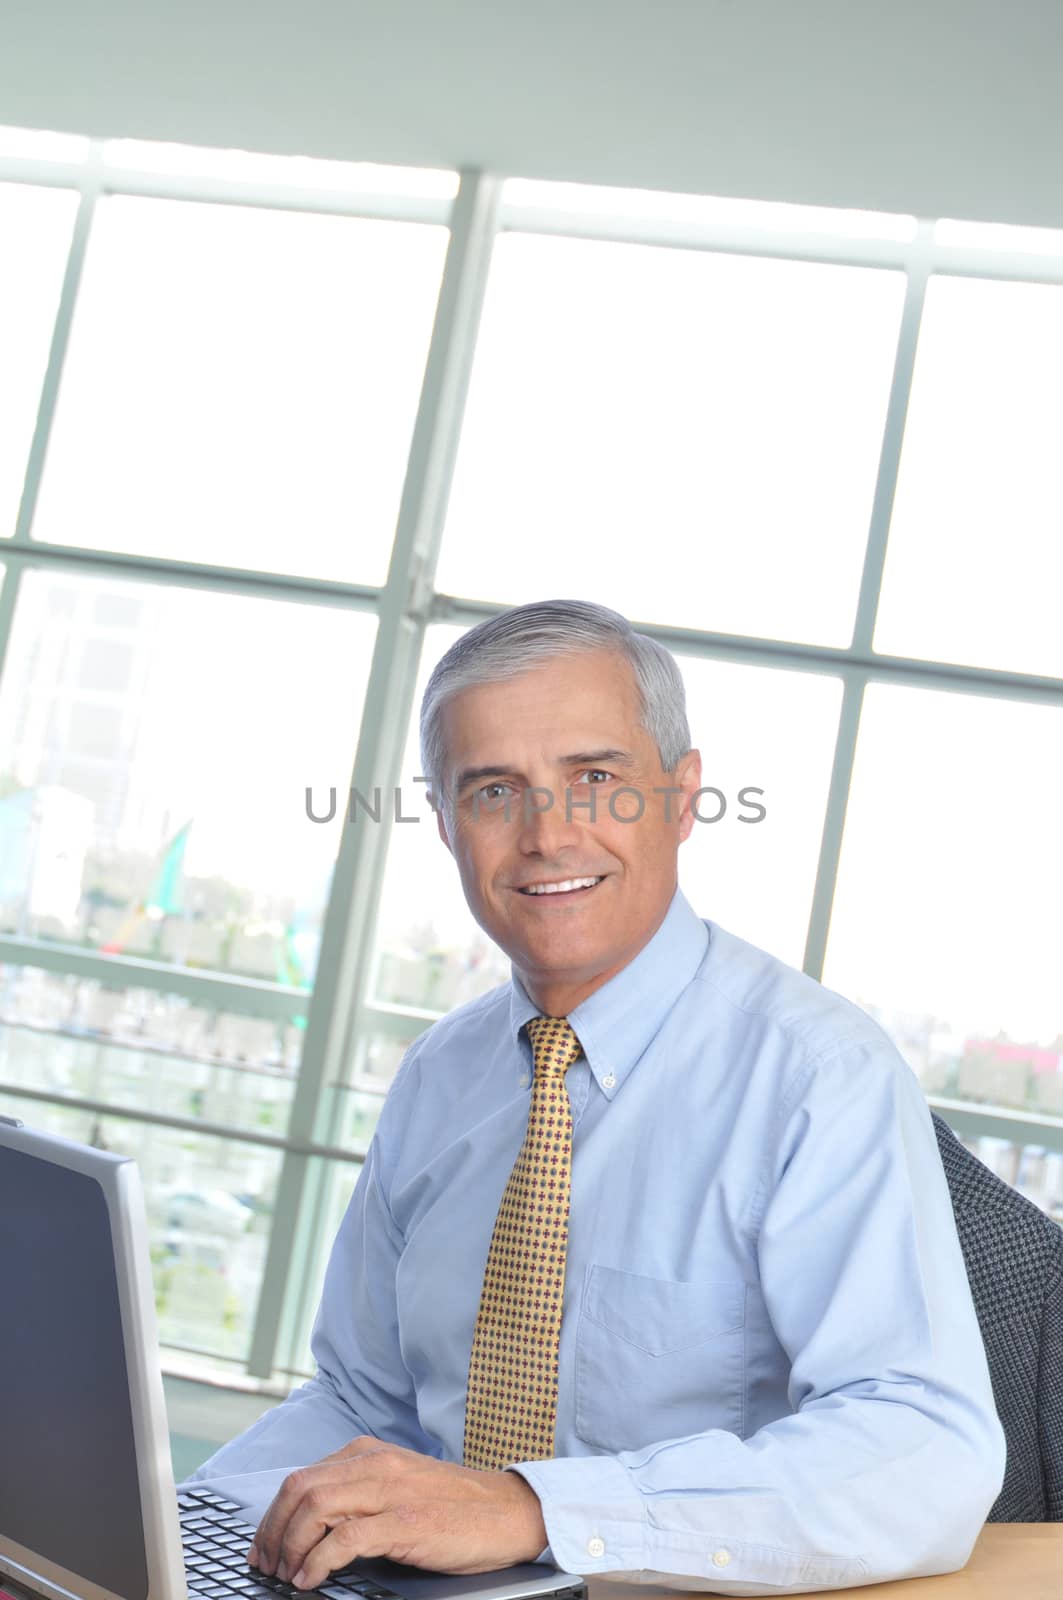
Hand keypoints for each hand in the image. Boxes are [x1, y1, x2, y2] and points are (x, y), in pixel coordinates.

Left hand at [247, 1437, 548, 1587]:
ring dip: (291, 1545)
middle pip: (300, 1488)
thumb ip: (358, 1491)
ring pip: (317, 1506)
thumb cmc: (452, 1505)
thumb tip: (311, 1523)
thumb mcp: (398, 1484)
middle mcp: (376, 1464)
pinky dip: (319, 1560)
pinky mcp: (407, 1522)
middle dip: (273, 1530)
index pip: (302, 1477)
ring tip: (287, 1574)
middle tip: (266, 1564)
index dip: (273, 1515)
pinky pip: (347, 1537)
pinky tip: (312, 1578)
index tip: (262, 1545)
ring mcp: (391, 1491)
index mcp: (369, 1453)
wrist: (507, 1511)